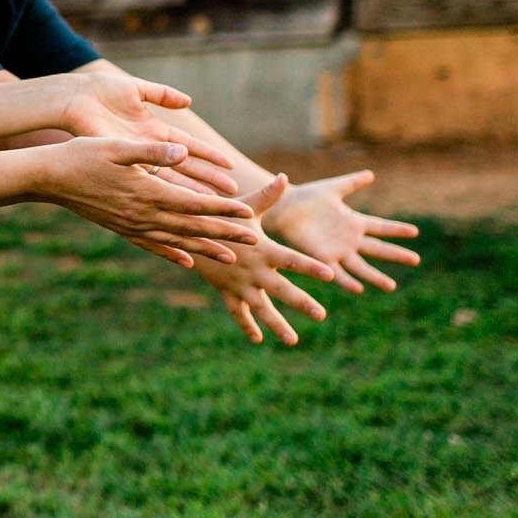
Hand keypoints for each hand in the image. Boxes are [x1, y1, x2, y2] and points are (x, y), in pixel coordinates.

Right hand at [35, 137, 261, 267]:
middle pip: (191, 226)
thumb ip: (152, 150)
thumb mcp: (117, 146)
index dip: (222, 208)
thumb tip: (183, 151)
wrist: (49, 178)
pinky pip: (151, 245)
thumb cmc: (81, 154)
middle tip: (253, 240)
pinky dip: (171, 253)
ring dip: (204, 248)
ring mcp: (131, 225)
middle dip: (224, 233)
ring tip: (230, 256)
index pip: (194, 203)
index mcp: (147, 192)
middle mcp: (142, 214)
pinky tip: (185, 261)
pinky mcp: (120, 228)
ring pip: (175, 240)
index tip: (248, 213)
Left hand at [53, 72, 238, 195]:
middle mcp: (147, 148)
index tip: (230, 168)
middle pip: (184, 167)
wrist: (73, 96)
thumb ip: (162, 94)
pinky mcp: (119, 159)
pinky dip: (161, 188)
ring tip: (211, 205)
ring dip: (190, 190)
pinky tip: (176, 204)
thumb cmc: (102, 91)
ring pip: (168, 176)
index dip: (209, 157)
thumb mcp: (136, 90)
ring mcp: (134, 156)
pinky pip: (145, 176)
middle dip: (208, 180)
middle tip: (233, 196)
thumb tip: (188, 101)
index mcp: (153, 131)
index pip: (189, 147)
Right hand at [190, 176, 331, 344]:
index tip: (331, 275)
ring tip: (293, 340)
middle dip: (301, 303)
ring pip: (262, 308)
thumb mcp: (243, 207)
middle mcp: (254, 270)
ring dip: (277, 324)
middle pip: (282, 289)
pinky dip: (247, 325)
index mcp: (263, 250)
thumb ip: (267, 196)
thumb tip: (284, 177)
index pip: (292, 260)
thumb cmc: (221, 217)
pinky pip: (238, 312)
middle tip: (321, 315)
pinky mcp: (227, 292)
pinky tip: (258, 339)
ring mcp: (240, 284)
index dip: (311, 266)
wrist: (186, 234)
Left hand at [263, 170, 421, 292]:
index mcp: (353, 222)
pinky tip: (359, 289)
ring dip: (375, 277)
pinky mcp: (322, 258)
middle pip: (378, 249)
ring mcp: (337, 250)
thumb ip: (353, 183)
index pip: (381, 227)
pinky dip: (347, 281)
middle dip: (396, 255)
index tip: (415, 231)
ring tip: (391, 286)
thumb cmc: (306, 198)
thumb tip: (371, 174)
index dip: (397, 229)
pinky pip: (338, 272)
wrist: (283, 207)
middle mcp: (349, 239)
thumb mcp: (334, 188)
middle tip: (416, 260)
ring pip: (361, 267)